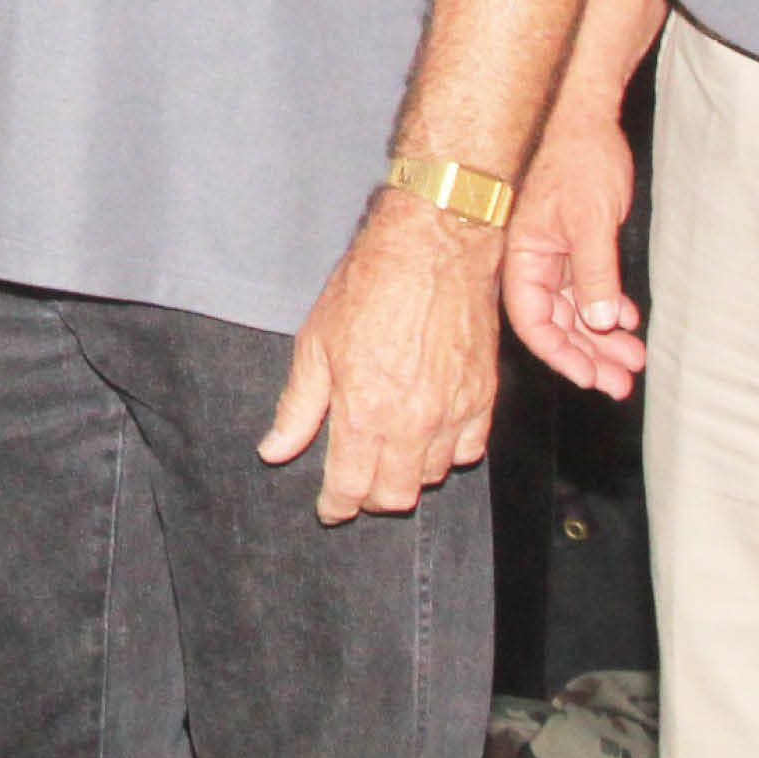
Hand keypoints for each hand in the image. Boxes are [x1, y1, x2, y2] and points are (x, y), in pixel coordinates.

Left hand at [262, 191, 505, 523]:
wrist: (432, 249)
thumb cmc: (369, 287)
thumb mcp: (315, 345)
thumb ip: (298, 407)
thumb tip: (274, 451)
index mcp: (365, 414)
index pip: (350, 488)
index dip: (336, 506)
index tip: (329, 508)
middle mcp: (413, 424)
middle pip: (395, 496)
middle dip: (370, 497)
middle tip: (355, 482)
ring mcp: (454, 413)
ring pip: (432, 477)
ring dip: (407, 475)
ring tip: (388, 454)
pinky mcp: (484, 397)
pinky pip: (469, 450)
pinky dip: (448, 453)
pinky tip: (429, 436)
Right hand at [501, 110, 646, 396]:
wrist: (588, 118)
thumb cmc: (580, 161)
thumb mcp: (590, 222)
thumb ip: (593, 275)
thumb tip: (597, 324)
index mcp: (524, 257)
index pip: (534, 320)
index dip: (561, 353)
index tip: (590, 377)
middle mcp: (535, 261)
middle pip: (557, 322)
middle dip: (588, 355)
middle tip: (621, 383)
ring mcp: (555, 253)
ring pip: (576, 309)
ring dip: (603, 337)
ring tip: (634, 359)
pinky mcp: (576, 244)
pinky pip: (589, 288)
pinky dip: (608, 307)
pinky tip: (629, 322)